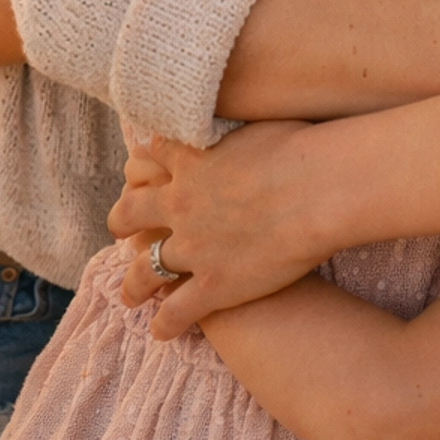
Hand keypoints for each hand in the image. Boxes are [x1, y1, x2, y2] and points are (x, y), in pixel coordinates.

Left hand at [109, 123, 321, 338]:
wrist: (318, 188)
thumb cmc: (304, 146)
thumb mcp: (261, 118)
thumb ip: (240, 120)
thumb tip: (246, 108)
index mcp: (191, 159)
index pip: (149, 157)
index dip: (141, 165)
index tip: (140, 170)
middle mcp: (180, 204)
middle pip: (131, 212)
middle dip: (122, 222)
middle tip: (120, 229)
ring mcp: (191, 248)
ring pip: (144, 271)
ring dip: (133, 285)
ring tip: (130, 294)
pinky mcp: (211, 287)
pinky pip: (176, 313)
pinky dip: (165, 325)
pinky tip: (161, 332)